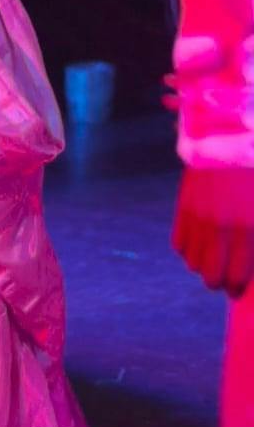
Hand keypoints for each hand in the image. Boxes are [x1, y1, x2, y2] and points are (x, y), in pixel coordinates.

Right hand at [172, 166, 253, 296]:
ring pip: (192, 264)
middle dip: (218, 282)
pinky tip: (199, 240)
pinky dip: (187, 249)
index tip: (238, 288)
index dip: (237, 289)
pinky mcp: (184, 207)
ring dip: (202, 265)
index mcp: (248, 229)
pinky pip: (179, 244)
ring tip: (212, 255)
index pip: (238, 278)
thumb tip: (250, 257)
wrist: (229, 137)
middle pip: (210, 278)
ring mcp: (199, 218)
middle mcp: (221, 229)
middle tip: (225, 275)